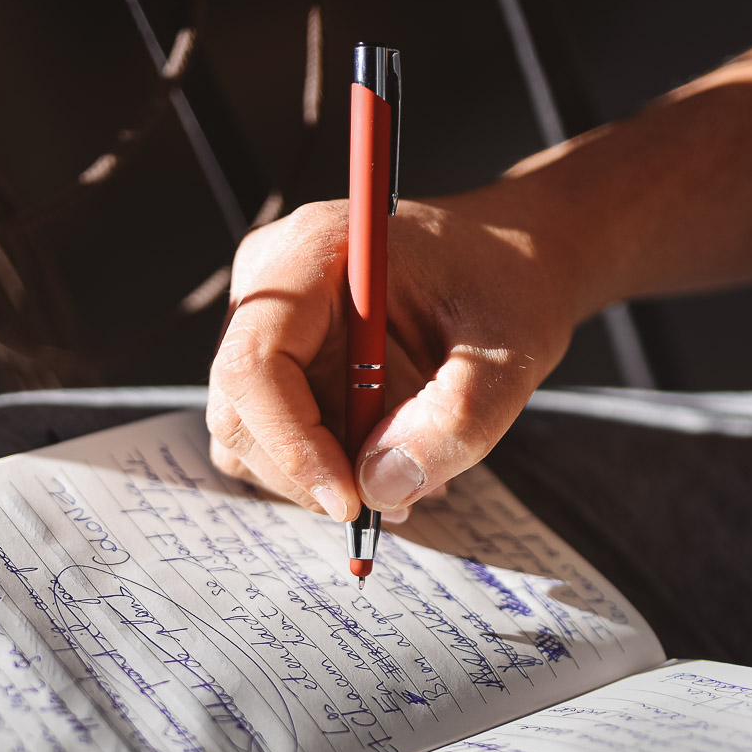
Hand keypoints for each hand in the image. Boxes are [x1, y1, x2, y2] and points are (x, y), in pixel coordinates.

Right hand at [206, 189, 582, 521]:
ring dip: (318, 474)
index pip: (254, 363)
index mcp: (311, 252)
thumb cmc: (509, 288)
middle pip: (238, 407)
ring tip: (408, 470)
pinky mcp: (277, 359)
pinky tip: (388, 453)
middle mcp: (270, 282)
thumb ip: (454, 422)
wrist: (512, 263)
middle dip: (307, 471)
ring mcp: (266, 322)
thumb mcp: (506, 358)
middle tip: (394, 498)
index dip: (291, 443)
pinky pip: (269, 435)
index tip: (351, 499)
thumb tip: (378, 487)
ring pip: (246, 433)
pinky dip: (322, 464)